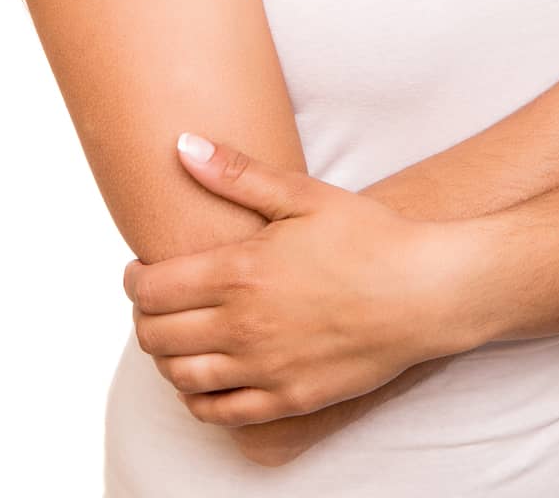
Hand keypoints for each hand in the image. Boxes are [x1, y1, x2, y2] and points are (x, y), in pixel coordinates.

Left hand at [122, 135, 476, 430]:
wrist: (425, 292)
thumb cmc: (368, 237)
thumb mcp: (303, 195)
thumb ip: (237, 174)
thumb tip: (183, 146)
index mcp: (241, 272)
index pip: (151, 290)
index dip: (134, 281)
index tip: (141, 269)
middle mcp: (243, 326)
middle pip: (156, 336)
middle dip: (144, 317)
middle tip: (158, 300)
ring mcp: (265, 368)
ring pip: (180, 377)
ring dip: (165, 357)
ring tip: (179, 334)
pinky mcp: (288, 398)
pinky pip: (218, 412)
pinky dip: (197, 397)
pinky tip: (205, 376)